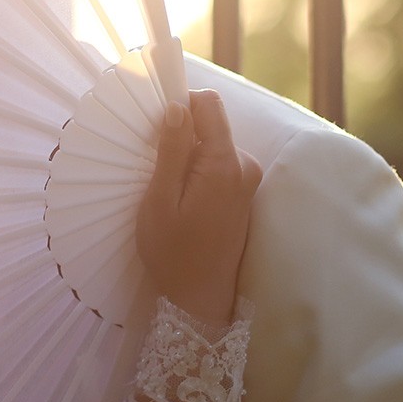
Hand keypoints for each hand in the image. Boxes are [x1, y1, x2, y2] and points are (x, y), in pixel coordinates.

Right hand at [136, 89, 262, 329]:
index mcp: (225, 165)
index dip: (180, 104)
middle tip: (154, 167)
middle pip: (211, 123)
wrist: (199, 296)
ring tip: (166, 189)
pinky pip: (218, 163)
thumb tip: (177, 107)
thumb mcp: (160, 200)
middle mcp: (245, 167)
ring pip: (213, 144)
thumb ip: (171, 150)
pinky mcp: (244, 192)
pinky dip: (197, 170)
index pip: (209, 104)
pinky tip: (181, 199)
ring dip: (188, 155)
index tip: (154, 123)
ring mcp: (248, 180)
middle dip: (181, 134)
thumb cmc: (172, 253)